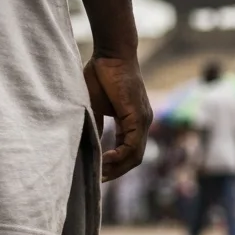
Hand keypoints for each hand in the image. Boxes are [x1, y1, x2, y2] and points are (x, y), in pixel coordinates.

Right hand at [84, 55, 152, 181]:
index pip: (129, 151)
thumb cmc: (101, 75)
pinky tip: (105, 159)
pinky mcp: (139, 115)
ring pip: (135, 154)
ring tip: (100, 174)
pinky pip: (133, 143)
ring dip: (118, 168)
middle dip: (116, 172)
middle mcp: (143, 123)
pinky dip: (120, 155)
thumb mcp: (96, 107)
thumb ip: (96, 126)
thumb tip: (90, 144)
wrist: (110, 54)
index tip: (98, 173)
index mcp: (133, 121)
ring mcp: (144, 119)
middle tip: (99, 180)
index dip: (115, 165)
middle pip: (134, 158)